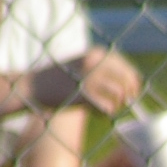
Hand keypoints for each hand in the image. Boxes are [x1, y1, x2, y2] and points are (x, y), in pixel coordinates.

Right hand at [28, 46, 142, 115]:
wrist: (33, 86)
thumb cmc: (60, 79)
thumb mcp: (83, 66)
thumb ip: (104, 71)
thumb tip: (131, 88)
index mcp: (97, 53)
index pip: (127, 68)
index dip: (133, 83)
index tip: (131, 94)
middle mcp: (95, 62)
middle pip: (127, 81)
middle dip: (128, 95)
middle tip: (121, 104)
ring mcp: (88, 78)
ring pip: (119, 95)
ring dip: (116, 105)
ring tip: (103, 107)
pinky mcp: (82, 95)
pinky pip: (107, 107)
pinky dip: (105, 113)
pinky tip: (95, 113)